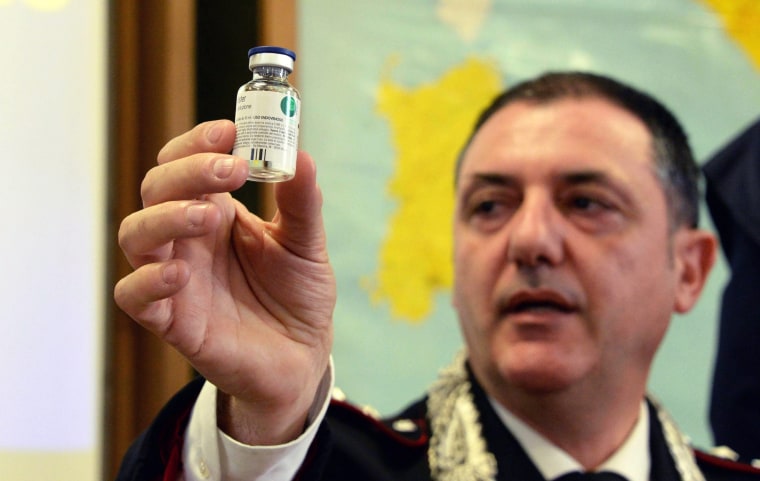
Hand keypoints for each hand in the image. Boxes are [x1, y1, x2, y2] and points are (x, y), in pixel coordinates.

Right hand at [114, 120, 334, 444]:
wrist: (303, 357)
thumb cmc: (298, 295)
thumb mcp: (307, 244)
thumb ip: (302, 203)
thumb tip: (300, 154)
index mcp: (216, 211)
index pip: (186, 164)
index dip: (198, 142)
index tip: (231, 131)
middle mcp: (188, 238)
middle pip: (157, 189)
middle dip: (188, 170)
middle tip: (231, 169)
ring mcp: (175, 277)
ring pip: (135, 234)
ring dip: (165, 216)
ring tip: (209, 215)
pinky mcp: (172, 320)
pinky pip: (133, 296)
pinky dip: (146, 280)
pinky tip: (179, 273)